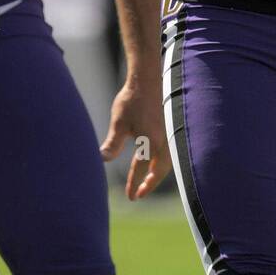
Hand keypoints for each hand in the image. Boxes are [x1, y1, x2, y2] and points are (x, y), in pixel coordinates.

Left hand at [101, 78, 169, 199]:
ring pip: (169, 159)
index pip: (143, 170)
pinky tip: (158, 158)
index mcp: (151, 142)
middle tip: (140, 192)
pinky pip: (172, 148)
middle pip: (161, 169)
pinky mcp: (172, 125)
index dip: (135, 184)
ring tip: (149, 178)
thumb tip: (103, 160)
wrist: (148, 77)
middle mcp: (165, 140)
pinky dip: (165, 159)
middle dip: (151, 183)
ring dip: (159, 172)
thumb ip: (113, 143)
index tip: (131, 197)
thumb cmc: (133, 99)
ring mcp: (171, 132)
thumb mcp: (119, 122)